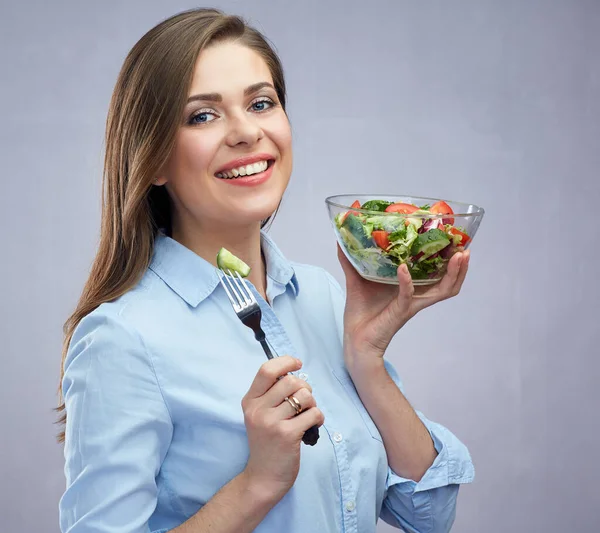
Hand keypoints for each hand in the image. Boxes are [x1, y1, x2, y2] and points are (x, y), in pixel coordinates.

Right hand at [242, 356, 324, 501]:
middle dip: (305, 387)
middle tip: (304, 402)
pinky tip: (312, 426)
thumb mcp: (260, 415)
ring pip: (305, 395)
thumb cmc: (267, 442)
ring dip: (312, 403)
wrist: (263, 477)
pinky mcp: (287, 435)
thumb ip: (271, 394)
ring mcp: (271, 422)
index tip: (297, 364)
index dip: (286, 362)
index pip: (266, 370)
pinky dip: (318, 418)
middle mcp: (257, 409)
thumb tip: (294, 373)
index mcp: (249, 401)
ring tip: (308, 414)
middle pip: (291, 381)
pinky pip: (313, 413)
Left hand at [337, 245, 469, 362]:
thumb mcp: (357, 280)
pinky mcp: (399, 312)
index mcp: (411, 288)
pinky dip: (407, 281)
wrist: (354, 339)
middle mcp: (416, 297)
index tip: (455, 241)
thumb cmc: (361, 312)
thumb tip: (341, 238)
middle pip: (449, 283)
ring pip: (441, 291)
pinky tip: (403, 268)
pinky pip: (408, 295)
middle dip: (460, 267)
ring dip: (452, 274)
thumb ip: (352, 260)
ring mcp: (410, 304)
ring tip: (456, 257)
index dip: (450, 260)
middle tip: (464, 250)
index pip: (438, 274)